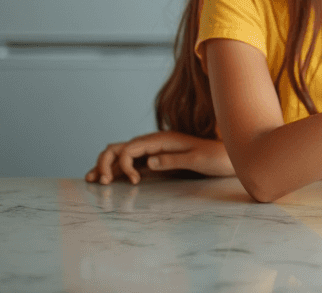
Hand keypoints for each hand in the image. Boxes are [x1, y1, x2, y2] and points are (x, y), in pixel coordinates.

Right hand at [85, 131, 234, 184]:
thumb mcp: (196, 159)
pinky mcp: (156, 161)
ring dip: (106, 166)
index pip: (131, 147)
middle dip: (104, 162)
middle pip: (119, 147)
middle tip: (99, 182)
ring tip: (92, 180)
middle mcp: (154, 143)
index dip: (123, 163)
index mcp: (161, 140)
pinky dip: (116, 170)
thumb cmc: (216, 157)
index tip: (133, 182)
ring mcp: (153, 152)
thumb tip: (147, 162)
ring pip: (121, 155)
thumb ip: (172, 160)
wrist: (230, 157)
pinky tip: (106, 179)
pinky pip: (131, 163)